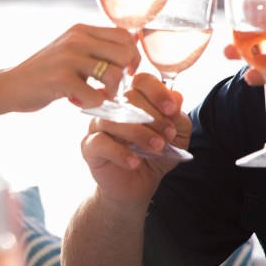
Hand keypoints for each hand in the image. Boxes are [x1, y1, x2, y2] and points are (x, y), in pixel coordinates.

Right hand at [2, 24, 139, 112]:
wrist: (10, 86)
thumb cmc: (45, 73)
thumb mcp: (71, 51)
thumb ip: (97, 46)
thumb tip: (135, 39)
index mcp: (81, 30)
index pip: (125, 35)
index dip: (133, 56)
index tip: (124, 71)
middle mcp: (76, 39)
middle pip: (125, 54)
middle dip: (126, 77)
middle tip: (112, 88)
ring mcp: (68, 58)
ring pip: (114, 75)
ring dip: (111, 93)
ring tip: (97, 97)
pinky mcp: (61, 79)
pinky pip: (96, 96)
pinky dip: (93, 104)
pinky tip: (78, 101)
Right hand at [80, 73, 190, 203]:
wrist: (138, 185)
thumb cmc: (154, 155)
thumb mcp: (176, 136)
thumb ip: (177, 117)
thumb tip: (176, 97)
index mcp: (134, 99)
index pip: (141, 81)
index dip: (158, 92)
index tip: (172, 110)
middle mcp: (113, 107)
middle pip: (128, 97)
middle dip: (154, 117)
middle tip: (167, 135)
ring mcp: (98, 125)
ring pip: (113, 119)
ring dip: (140, 134)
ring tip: (157, 148)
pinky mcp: (89, 146)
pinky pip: (100, 142)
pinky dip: (121, 153)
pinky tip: (135, 162)